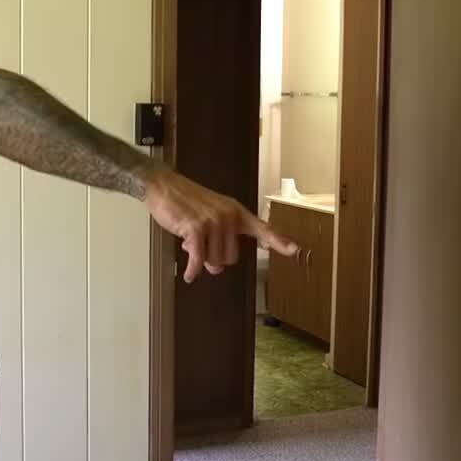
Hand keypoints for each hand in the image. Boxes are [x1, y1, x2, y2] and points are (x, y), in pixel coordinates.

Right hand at [143, 167, 298, 282]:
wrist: (164, 186)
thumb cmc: (187, 202)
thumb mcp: (210, 217)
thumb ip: (219, 241)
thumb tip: (215, 267)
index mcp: (237, 212)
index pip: (262, 229)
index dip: (279, 241)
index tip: (295, 250)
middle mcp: (230, 216)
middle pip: (231, 258)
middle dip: (215, 258)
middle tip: (201, 246)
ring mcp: (214, 221)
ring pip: (215, 261)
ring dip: (202, 259)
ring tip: (190, 243)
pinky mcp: (197, 228)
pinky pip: (199, 259)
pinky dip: (193, 269)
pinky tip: (189, 275)